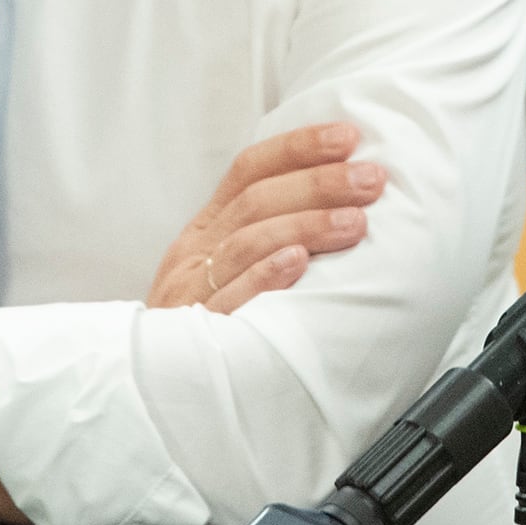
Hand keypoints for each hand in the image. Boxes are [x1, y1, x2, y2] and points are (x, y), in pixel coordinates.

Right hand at [146, 123, 384, 310]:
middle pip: (257, 200)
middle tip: (371, 181)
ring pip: (249, 241)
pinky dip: (264, 275)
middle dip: (319, 184)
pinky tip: (299, 263)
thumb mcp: (228, 269)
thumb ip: (269, 234)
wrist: (154, 387)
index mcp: (207, 228)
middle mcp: (196, 250)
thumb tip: (343, 201)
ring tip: (356, 222)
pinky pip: (228, 297)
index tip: (348, 137)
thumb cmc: (210, 323)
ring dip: (306, 225)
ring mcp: (192, 288)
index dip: (297, 147)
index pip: (250, 170)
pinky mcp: (195, 330)